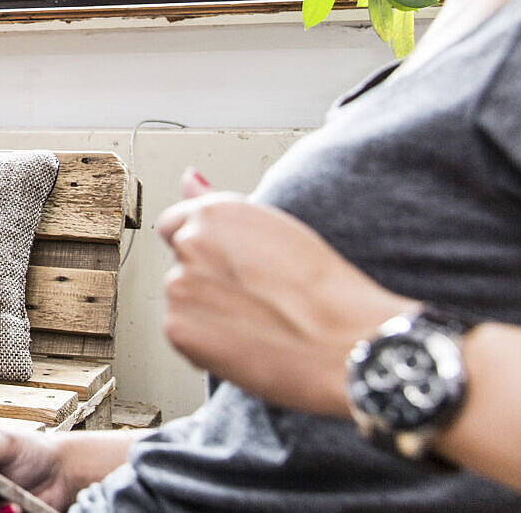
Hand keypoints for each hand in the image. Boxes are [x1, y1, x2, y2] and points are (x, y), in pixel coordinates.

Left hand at [158, 168, 413, 417]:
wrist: (344, 341)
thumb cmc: (323, 287)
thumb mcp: (275, 226)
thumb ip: (218, 202)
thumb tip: (190, 177)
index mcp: (213, 212)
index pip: (176, 223)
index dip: (206, 249)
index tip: (228, 267)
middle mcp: (190, 242)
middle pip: (180, 263)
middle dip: (206, 280)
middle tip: (255, 298)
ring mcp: (179, 285)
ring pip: (181, 298)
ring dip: (204, 310)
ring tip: (255, 322)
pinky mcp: (177, 327)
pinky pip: (182, 332)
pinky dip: (203, 341)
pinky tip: (243, 342)